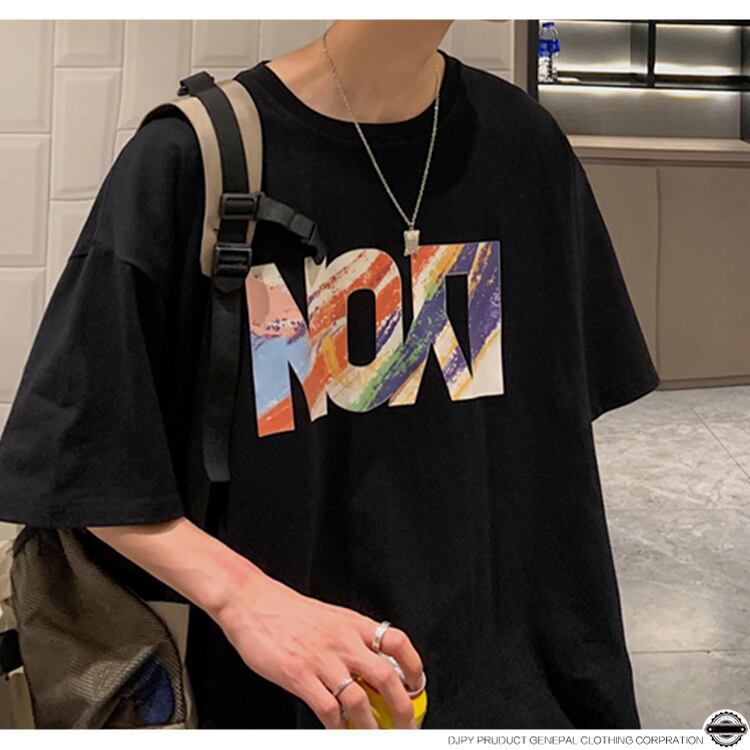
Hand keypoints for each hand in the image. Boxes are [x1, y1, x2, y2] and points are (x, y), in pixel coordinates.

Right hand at [213, 574, 424, 728]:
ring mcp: (321, 659)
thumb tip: (372, 664)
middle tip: (406, 726)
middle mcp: (343, 641)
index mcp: (353, 624)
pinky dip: (337, 727)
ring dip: (371, 727)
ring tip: (374, 738)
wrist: (252, 601)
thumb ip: (351, 638)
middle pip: (386, 677)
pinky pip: (328, 709)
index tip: (417, 685)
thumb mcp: (330, 617)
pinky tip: (338, 731)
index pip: (397, 642)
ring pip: (359, 700)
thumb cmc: (288, 611)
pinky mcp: (298, 675)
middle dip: (402, 708)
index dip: (413, 666)